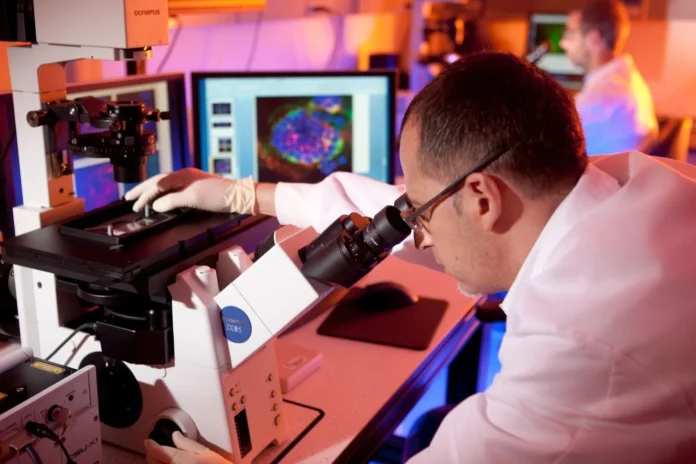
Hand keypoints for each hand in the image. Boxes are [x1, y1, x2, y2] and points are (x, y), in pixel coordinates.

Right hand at [124, 168, 256, 213]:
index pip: (157, 184)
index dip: (144, 195)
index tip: (134, 204)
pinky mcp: (196, 187)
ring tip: (141, 197)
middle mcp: (185, 175)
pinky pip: (173, 188)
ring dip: (152, 190)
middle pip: (158, 181)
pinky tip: (162, 198)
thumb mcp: (193, 199)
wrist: (239, 196)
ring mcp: (191, 180)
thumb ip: (173, 201)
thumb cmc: (219, 196)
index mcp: (182, 175)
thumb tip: (156, 205)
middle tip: (128, 197)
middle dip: (142, 190)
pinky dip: (163, 193)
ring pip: (165, 184)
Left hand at [144, 432, 231, 463]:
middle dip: (152, 454)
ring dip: (156, 462)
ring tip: (161, 457)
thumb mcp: (207, 453)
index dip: (151, 445)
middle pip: (152, 462)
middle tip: (155, 448)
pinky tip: (169, 463)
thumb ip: (188, 444)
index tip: (148, 441)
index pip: (157, 451)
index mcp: (179, 460)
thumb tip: (176, 436)